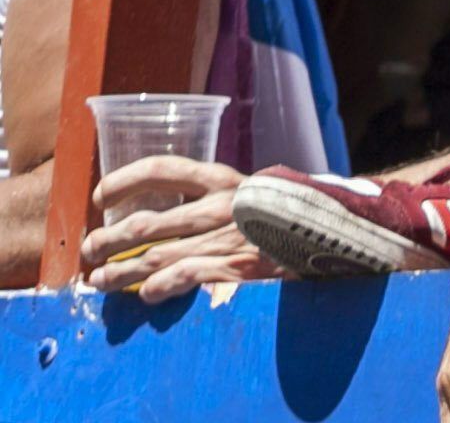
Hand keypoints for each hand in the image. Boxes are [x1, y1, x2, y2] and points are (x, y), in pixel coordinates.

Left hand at [84, 156, 277, 301]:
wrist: (343, 230)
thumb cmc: (294, 212)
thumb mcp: (255, 193)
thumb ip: (219, 198)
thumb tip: (174, 212)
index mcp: (225, 180)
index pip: (162, 170)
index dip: (124, 182)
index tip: (101, 196)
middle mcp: (220, 205)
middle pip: (144, 222)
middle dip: (107, 239)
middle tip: (90, 250)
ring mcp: (227, 237)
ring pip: (154, 256)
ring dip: (120, 272)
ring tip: (101, 281)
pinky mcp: (237, 267)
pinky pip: (183, 278)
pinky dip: (158, 288)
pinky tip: (147, 296)